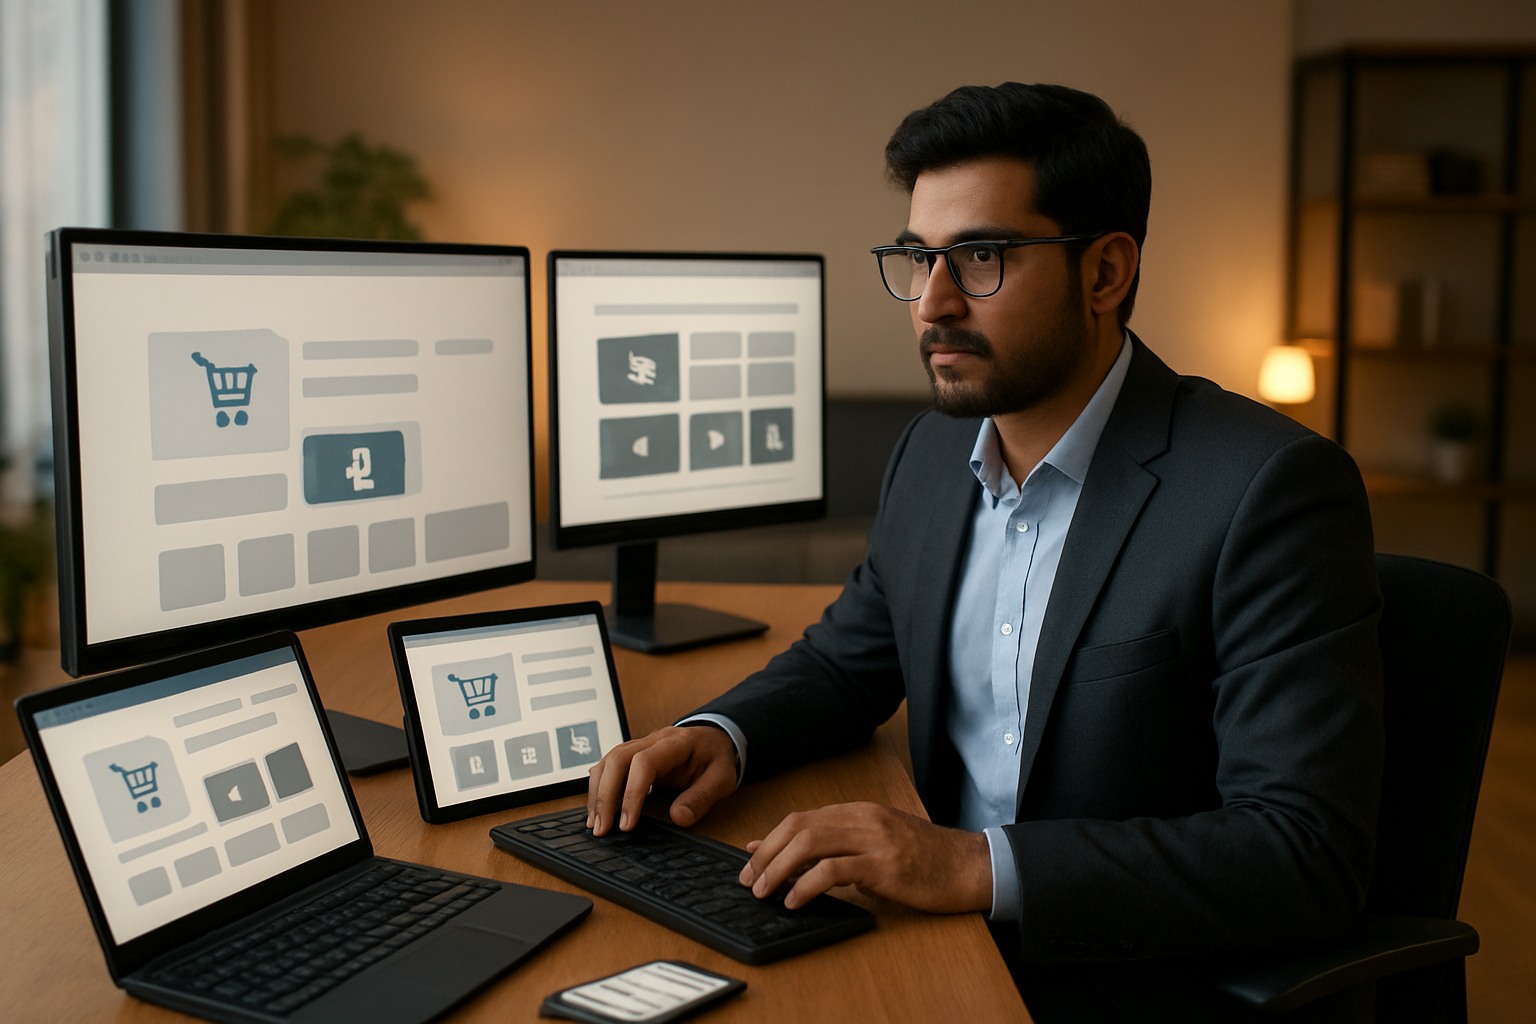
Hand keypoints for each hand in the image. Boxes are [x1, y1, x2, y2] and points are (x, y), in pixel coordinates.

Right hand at [586, 725, 738, 834]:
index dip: (632, 793)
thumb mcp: (722, 778)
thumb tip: (678, 817)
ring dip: (598, 792)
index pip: (644, 762)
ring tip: (595, 823)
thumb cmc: (716, 758)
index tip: (627, 824)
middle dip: (606, 795)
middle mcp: (653, 740)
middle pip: (617, 759)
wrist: (715, 739)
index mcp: (676, 743)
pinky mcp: (633, 754)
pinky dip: (599, 786)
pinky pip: (608, 765)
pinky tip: (597, 808)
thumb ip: (702, 797)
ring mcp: (640, 744)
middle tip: (602, 829)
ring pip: (608, 761)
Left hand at [738, 802, 991, 913]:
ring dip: (779, 869)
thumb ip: (839, 845)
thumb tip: (796, 855)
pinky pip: (834, 871)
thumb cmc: (926, 859)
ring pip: (810, 844)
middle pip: (798, 827)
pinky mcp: (885, 865)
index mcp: (860, 811)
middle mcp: (864, 818)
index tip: (750, 861)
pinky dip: (806, 885)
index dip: (770, 839)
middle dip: (766, 853)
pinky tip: (796, 901)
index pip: (801, 818)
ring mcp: (875, 839)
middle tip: (749, 879)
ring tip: (765, 892)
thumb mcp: (878, 844)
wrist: (971, 866)